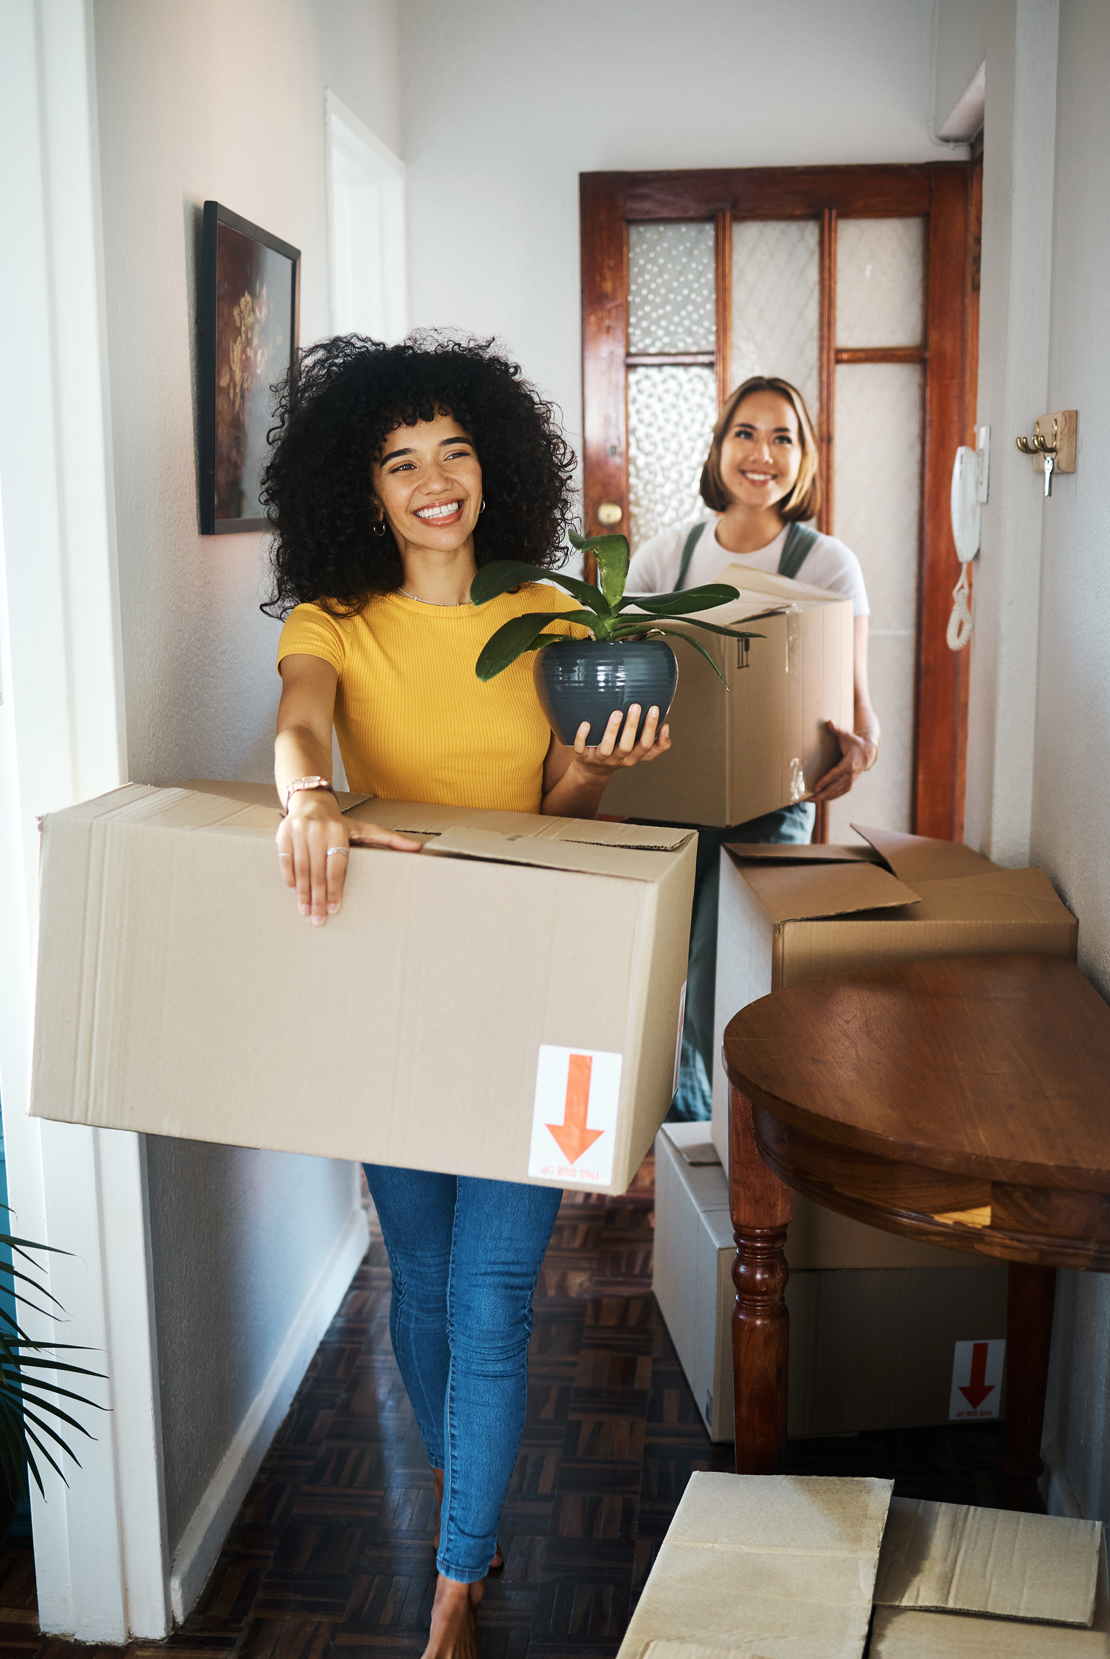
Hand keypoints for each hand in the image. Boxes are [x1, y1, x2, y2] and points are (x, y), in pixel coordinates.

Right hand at [276, 793, 420, 925]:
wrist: (311, 801)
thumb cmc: (340, 823)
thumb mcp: (365, 829)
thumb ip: (390, 840)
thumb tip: (418, 848)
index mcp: (338, 832)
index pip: (336, 867)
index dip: (335, 890)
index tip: (334, 909)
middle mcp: (317, 831)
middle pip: (318, 872)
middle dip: (317, 898)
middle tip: (318, 919)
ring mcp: (298, 831)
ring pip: (301, 868)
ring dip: (302, 893)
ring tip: (305, 911)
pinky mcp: (283, 833)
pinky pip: (285, 860)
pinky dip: (289, 877)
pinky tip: (294, 891)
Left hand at [567, 704, 670, 783]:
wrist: (591, 770)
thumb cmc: (618, 754)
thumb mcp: (638, 752)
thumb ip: (657, 744)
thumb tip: (666, 728)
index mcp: (632, 757)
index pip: (645, 746)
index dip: (650, 729)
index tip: (654, 709)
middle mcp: (617, 759)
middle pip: (627, 746)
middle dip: (632, 727)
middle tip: (635, 706)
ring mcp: (599, 758)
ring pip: (606, 748)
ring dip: (612, 731)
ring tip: (617, 713)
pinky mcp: (582, 756)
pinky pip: (581, 748)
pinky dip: (583, 737)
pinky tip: (586, 723)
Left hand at [809, 719, 878, 803]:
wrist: (867, 753)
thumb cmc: (854, 743)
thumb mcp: (847, 735)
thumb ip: (837, 730)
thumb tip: (829, 722)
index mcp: (848, 764)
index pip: (835, 774)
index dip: (825, 782)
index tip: (815, 787)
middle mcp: (850, 776)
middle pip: (834, 788)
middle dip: (820, 794)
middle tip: (808, 799)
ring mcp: (850, 782)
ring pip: (835, 793)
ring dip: (823, 798)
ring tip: (809, 801)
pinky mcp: (849, 785)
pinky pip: (838, 794)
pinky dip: (829, 798)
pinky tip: (819, 799)